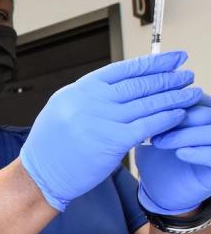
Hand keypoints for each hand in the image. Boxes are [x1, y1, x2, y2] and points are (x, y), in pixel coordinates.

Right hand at [20, 51, 198, 210]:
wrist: (41, 174)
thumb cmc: (51, 147)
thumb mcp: (63, 110)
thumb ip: (90, 97)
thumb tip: (119, 86)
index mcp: (79, 90)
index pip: (123, 70)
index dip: (152, 63)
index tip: (171, 59)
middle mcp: (90, 101)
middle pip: (138, 84)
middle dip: (168, 78)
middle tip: (187, 74)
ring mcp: (101, 120)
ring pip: (147, 103)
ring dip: (174, 96)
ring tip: (191, 92)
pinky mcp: (112, 141)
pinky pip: (147, 126)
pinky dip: (166, 119)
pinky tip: (179, 114)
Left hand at [138, 94, 210, 213]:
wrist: (163, 191)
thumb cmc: (156, 157)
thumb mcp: (153, 132)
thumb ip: (150, 113)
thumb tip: (132, 89)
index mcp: (203, 114)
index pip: (194, 98)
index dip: (171, 100)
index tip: (143, 107)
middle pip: (205, 111)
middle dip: (178, 116)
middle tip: (152, 125)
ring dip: (185, 134)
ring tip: (159, 141)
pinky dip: (199, 152)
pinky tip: (180, 153)